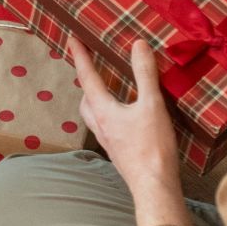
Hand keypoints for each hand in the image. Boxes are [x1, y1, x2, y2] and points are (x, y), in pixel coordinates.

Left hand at [65, 35, 186, 223]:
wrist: (153, 186)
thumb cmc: (152, 147)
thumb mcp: (152, 105)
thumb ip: (145, 74)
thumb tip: (138, 45)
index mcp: (103, 111)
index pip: (87, 77)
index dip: (81, 56)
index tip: (73, 39)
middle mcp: (100, 125)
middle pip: (86, 99)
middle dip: (87, 81)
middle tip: (92, 67)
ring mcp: (108, 141)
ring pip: (94, 115)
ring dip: (98, 100)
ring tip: (110, 90)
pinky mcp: (119, 151)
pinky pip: (108, 127)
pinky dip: (112, 115)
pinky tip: (128, 117)